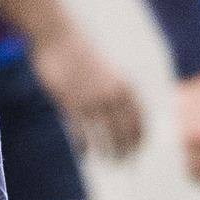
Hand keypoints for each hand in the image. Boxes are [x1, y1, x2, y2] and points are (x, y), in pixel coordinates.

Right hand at [32, 26, 143, 159]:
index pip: (139, 118)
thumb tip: (120, 108)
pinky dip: (84, 146)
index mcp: (124, 84)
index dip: (141, 137)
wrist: (58, 36)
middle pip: (124, 130)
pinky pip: (81, 131)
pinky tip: (85, 154)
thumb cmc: (81, 52)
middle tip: (126, 163)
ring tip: (109, 162)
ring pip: (104, 135)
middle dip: (127, 150)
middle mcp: (111, 93)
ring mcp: (90, 99)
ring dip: (109, 152)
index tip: (139, 150)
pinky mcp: (70, 102)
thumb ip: (115, 88)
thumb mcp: (106, 69)